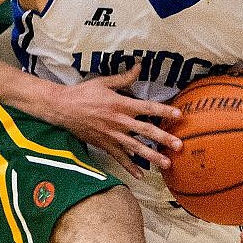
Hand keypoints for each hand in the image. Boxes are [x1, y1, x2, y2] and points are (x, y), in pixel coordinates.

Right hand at [45, 65, 182, 178]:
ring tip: (167, 164)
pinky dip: (130, 167)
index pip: (148, 107)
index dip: (164, 111)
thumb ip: (124, 78)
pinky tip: (141, 175)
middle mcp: (119, 121)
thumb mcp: (104, 82)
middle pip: (146, 131)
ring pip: (136, 148)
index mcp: (121, 104)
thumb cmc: (84, 93)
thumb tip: (139, 66)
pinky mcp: (105, 145)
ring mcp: (112, 135)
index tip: (179, 115)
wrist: (62, 108)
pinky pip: (119, 158)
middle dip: (164, 138)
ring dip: (152, 156)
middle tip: (179, 146)